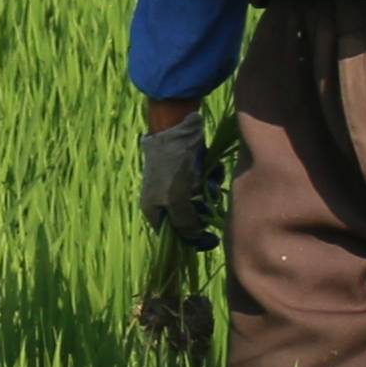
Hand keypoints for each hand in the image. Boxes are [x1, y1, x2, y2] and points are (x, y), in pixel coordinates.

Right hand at [140, 111, 214, 245]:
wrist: (176, 128)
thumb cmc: (173, 166)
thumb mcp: (177, 199)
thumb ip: (185, 223)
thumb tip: (194, 238)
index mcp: (153, 209)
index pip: (172, 234)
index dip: (190, 238)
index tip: (209, 237)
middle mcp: (163, 199)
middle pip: (189, 217)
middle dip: (202, 211)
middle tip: (209, 203)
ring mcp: (176, 183)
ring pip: (199, 200)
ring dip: (209, 193)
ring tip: (210, 180)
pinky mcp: (189, 171)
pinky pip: (205, 183)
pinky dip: (211, 179)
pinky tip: (212, 170)